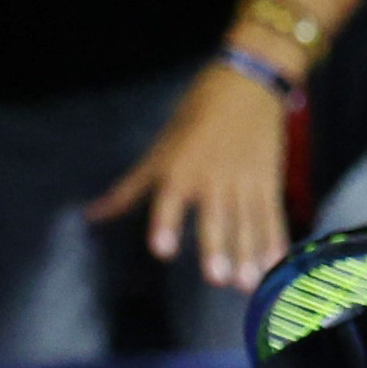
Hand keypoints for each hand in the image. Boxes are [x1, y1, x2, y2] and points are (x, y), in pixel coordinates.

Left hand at [86, 59, 292, 290]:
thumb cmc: (196, 114)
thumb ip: (130, 189)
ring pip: (247, 224)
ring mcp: (243, 181)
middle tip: (217, 278)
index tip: (163, 251)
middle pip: (216, 219)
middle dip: (218, 248)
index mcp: (180, 169)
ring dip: (248, 255)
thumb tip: (91, 215)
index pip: (169, 202)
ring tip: (247, 284)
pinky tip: (275, 264)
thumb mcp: (160, 149)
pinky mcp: (268, 181)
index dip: (166, 225)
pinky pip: (271, 216)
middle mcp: (212, 179)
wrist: (248, 83)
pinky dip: (275, 241)